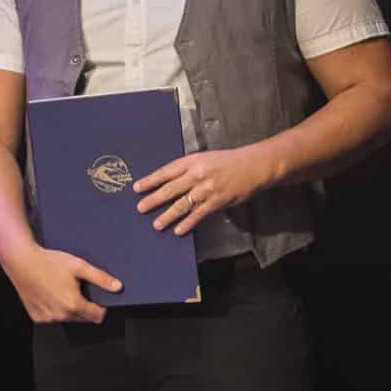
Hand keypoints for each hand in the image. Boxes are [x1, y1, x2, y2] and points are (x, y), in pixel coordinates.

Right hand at [5, 244, 121, 325]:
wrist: (21, 261)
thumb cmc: (50, 262)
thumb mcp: (79, 266)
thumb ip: (100, 278)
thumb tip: (118, 288)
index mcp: (73, 305)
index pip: (98, 316)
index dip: (101, 306)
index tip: (95, 296)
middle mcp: (61, 316)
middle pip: (84, 318)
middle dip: (85, 307)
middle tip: (77, 289)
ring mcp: (48, 318)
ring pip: (68, 319)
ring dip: (70, 309)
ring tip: (61, 290)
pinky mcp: (37, 317)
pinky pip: (53, 318)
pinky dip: (55, 310)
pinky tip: (49, 295)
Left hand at [134, 145, 271, 235]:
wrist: (254, 166)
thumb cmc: (226, 162)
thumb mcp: (204, 159)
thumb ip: (187, 169)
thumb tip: (167, 182)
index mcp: (192, 161)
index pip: (166, 172)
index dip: (150, 180)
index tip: (136, 188)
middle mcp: (197, 175)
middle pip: (170, 189)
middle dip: (153, 200)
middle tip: (140, 208)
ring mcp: (207, 189)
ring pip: (182, 204)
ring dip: (167, 216)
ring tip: (156, 224)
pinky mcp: (217, 201)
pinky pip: (198, 214)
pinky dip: (187, 223)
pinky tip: (178, 230)